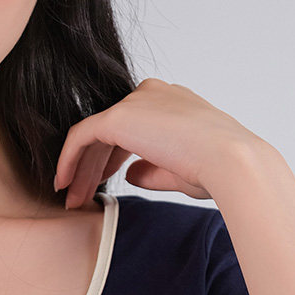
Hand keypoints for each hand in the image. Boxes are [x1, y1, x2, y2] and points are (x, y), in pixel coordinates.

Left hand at [52, 77, 262, 206]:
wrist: (231, 163)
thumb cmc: (218, 170)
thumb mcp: (180, 170)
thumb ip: (152, 169)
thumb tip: (131, 175)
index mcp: (172, 102)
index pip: (132, 126)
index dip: (111, 158)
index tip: (102, 185)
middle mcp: (152, 94)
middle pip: (110, 130)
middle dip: (92, 166)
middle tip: (79, 197)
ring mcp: (134, 102)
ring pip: (93, 135)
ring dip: (80, 169)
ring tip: (72, 200)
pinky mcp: (118, 117)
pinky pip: (81, 136)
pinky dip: (68, 160)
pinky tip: (63, 184)